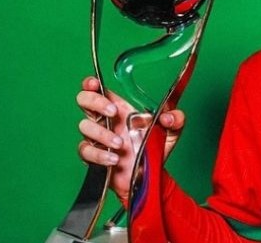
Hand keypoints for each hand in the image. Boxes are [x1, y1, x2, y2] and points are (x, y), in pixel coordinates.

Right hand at [76, 76, 185, 203]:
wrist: (148, 178)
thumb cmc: (154, 150)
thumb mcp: (171, 133)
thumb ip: (176, 120)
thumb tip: (169, 117)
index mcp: (120, 109)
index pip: (97, 90)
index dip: (91, 83)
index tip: (95, 83)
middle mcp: (105, 121)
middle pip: (84, 101)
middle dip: (95, 102)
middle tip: (113, 112)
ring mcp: (97, 138)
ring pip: (85, 127)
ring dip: (103, 134)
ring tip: (121, 145)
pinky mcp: (93, 156)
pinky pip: (85, 150)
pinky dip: (100, 154)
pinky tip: (114, 159)